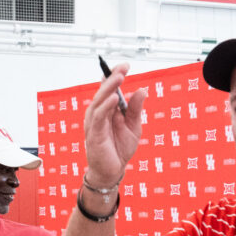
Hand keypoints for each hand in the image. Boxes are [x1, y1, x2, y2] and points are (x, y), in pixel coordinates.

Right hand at [82, 62, 145, 189]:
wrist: (113, 170)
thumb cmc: (120, 149)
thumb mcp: (134, 126)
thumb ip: (135, 109)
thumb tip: (142, 90)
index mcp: (108, 109)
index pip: (109, 88)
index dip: (115, 76)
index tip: (125, 65)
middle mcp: (99, 113)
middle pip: (104, 91)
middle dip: (113, 78)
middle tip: (123, 68)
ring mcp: (95, 123)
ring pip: (100, 101)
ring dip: (109, 88)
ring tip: (119, 78)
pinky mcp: (94, 134)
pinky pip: (98, 117)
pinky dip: (106, 106)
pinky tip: (114, 98)